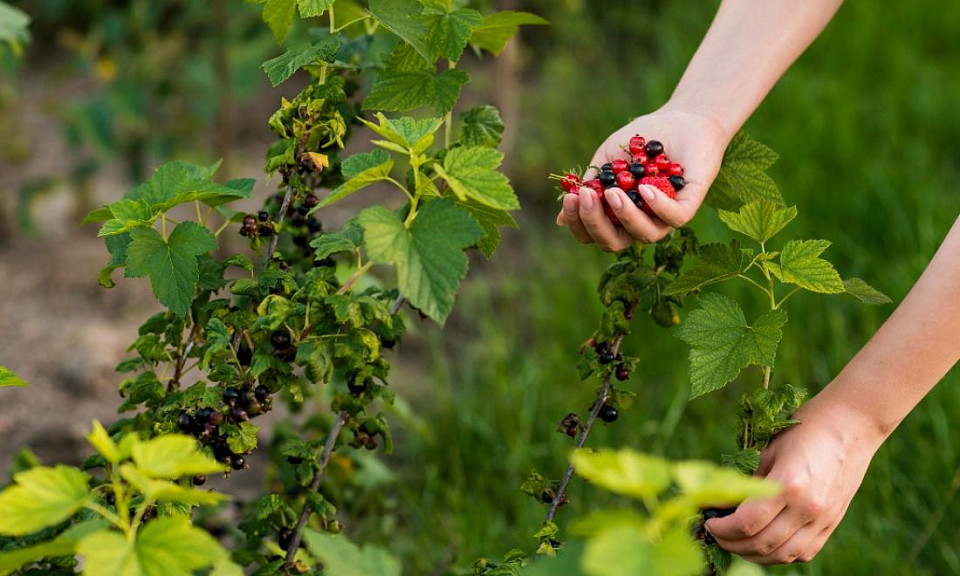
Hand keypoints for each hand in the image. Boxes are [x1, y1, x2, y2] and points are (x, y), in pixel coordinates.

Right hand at [556, 105, 728, 250]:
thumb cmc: (639, 141)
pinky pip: (675, 218)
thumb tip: (560, 219)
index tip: (570, 199)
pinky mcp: (689, 205)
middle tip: (586, 197)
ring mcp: (665, 217)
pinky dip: (657, 206)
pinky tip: (643, 189)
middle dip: (595, 223)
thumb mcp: (607, 161)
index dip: (578, 224)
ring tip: (614, 191)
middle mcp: (641, 222)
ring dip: (624, 215)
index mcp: (618, 216)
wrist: (679, 118)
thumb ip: (589, 186)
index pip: (594, 234)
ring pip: (645, 235)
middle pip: (614, 243)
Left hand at [705, 393, 884, 563]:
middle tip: (716, 534)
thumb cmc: (805, 429)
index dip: (721, 529)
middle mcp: (807, 508)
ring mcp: (823, 519)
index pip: (746, 523)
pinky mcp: (832, 524)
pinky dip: (780, 554)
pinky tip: (765, 544)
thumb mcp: (769, 451)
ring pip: (782, 555)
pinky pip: (803, 552)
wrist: (851, 425)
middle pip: (761, 544)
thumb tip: (721, 505)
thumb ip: (748, 482)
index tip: (708, 522)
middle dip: (731, 544)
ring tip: (736, 542)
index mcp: (788, 484)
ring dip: (754, 554)